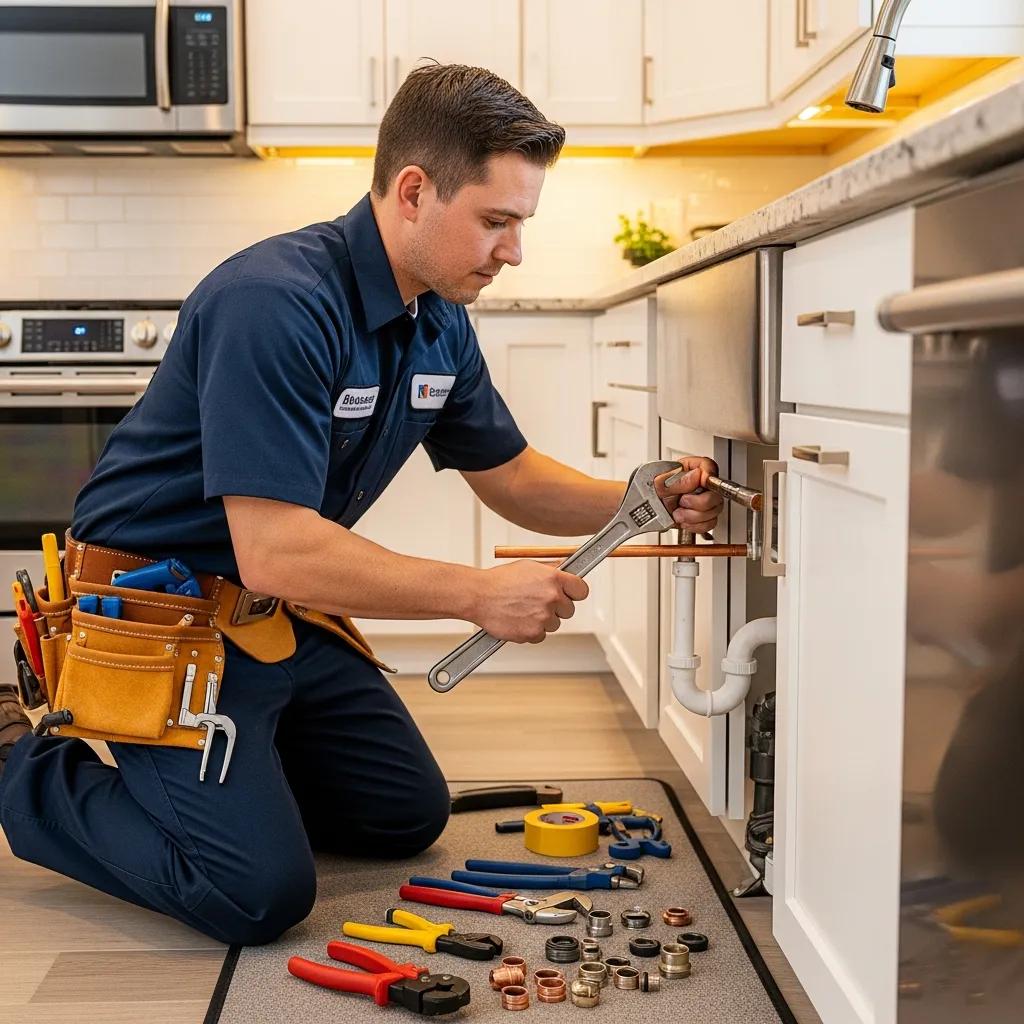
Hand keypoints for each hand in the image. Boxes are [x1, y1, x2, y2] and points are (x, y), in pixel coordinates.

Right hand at [472, 560, 589, 643]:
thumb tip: (567, 570)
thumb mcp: (529, 567)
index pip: (581, 590)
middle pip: (569, 610)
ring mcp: (543, 616)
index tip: (570, 594)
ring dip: (543, 620)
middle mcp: (552, 597)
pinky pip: (541, 635)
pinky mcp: (533, 633)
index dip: (575, 593)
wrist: (478, 595)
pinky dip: (531, 631)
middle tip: (539, 603)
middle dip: (558, 608)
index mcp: (553, 578)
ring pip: (555, 624)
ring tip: (523, 610)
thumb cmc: (500, 580)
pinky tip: (519, 619)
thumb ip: (551, 571)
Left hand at [656, 456, 722, 533]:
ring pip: (714, 511)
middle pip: (715, 493)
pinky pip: (709, 523)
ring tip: (678, 513)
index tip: (701, 482)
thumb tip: (696, 476)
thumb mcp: (659, 482)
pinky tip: (683, 520)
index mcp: (691, 469)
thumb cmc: (651, 491)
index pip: (708, 467)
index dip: (708, 475)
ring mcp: (703, 501)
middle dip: (698, 502)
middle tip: (682, 501)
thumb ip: (677, 479)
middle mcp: (700, 485)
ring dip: (693, 516)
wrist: (645, 509)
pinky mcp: (702, 517)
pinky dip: (695, 525)